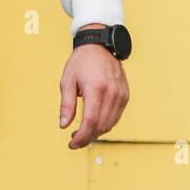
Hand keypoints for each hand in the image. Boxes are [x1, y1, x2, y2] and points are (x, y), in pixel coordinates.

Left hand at [59, 35, 129, 149]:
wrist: (100, 46)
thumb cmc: (81, 62)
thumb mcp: (67, 80)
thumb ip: (66, 105)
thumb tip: (63, 125)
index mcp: (96, 89)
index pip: (90, 121)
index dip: (82, 136)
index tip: (72, 143)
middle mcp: (112, 94)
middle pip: (101, 126)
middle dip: (88, 137)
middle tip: (74, 140)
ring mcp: (121, 95)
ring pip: (110, 124)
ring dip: (96, 132)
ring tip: (82, 133)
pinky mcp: (125, 96)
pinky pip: (116, 117)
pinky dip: (105, 124)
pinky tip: (94, 123)